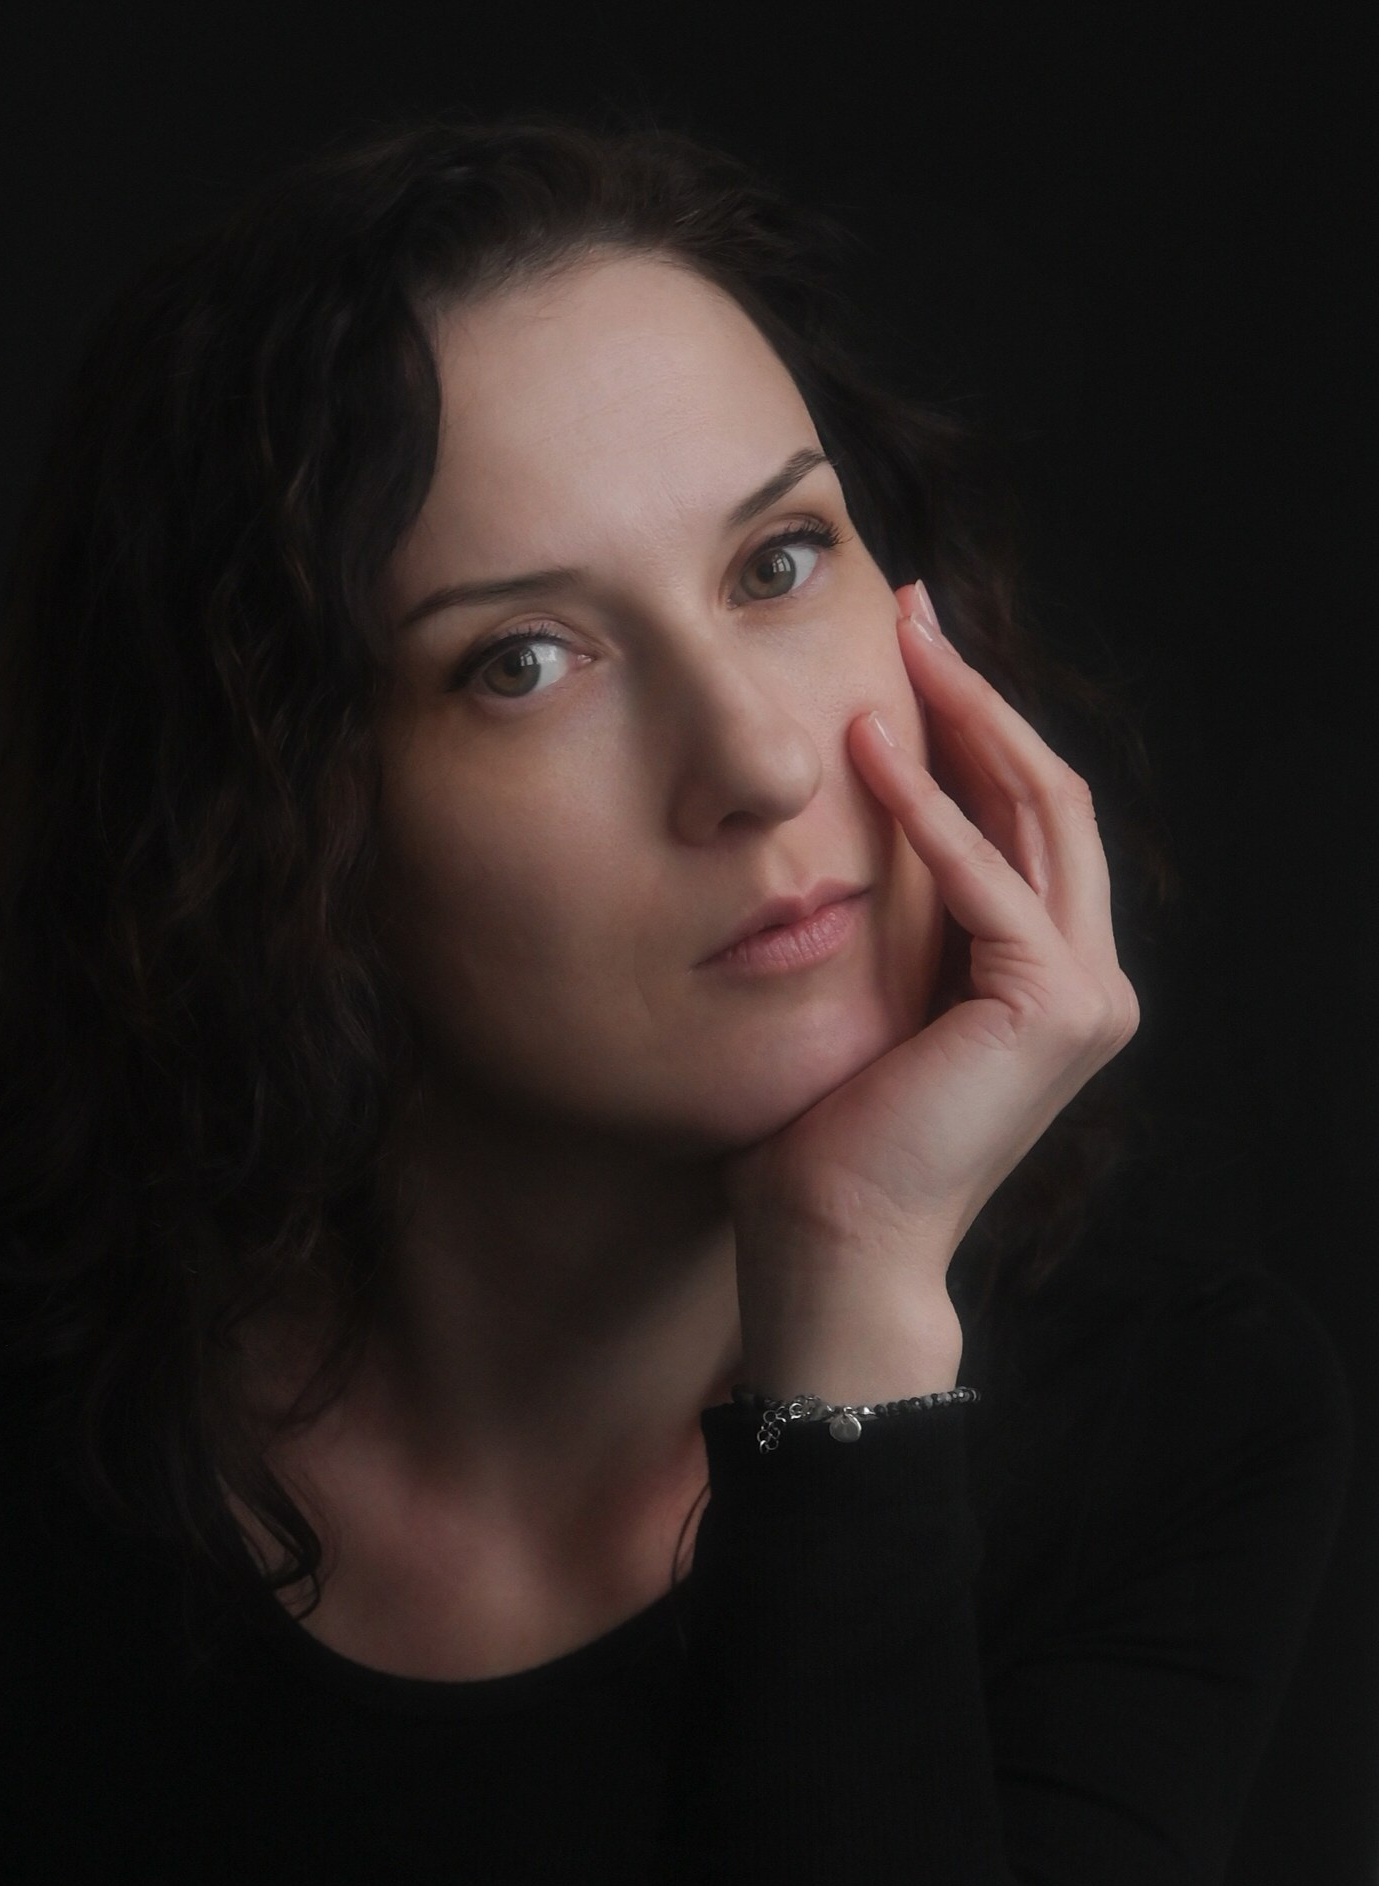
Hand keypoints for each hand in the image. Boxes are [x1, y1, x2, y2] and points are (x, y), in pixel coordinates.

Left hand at [723, 581, 1140, 1284]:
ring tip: (904, 641)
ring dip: (967, 719)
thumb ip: (895, 916)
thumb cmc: (827, 1138)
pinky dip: (929, 808)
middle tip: (915, 609)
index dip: (974, 726)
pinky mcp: (1052, 1004)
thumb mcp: (868, 993)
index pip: (1025, 820)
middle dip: (980, 694)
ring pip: (1038, 814)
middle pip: (1047, 797)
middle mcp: (1091, 982)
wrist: (835, 1244)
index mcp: (1051, 980)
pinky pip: (987, 879)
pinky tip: (871, 745)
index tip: (912, 648)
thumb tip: (849, 812)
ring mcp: (1087, 994)